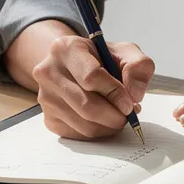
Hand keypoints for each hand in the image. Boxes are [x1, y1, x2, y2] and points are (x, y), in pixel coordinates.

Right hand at [31, 34, 154, 139]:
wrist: (75, 66)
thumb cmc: (102, 59)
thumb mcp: (125, 52)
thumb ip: (138, 66)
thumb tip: (134, 94)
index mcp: (66, 48)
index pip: (91, 77)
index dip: (115, 93)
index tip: (130, 103)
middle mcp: (48, 72)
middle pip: (87, 106)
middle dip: (115, 116)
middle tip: (128, 115)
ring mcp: (45, 97)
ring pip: (84, 125)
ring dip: (109, 126)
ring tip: (118, 114)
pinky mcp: (49, 118)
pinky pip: (79, 135)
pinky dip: (98, 132)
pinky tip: (104, 120)